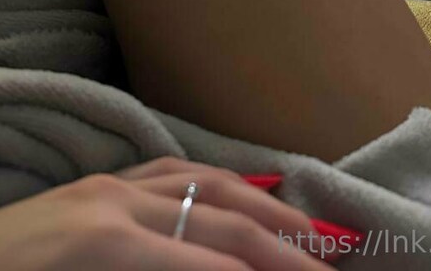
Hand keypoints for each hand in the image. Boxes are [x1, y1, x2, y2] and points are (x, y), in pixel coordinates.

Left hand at [0, 158, 329, 270]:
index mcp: (108, 245)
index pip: (219, 263)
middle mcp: (114, 199)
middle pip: (225, 213)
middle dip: (288, 243)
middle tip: (338, 265)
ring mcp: (102, 182)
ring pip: (204, 180)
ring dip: (264, 204)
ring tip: (309, 231)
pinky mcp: (91, 181)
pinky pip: (170, 169)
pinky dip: (218, 180)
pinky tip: (243, 191)